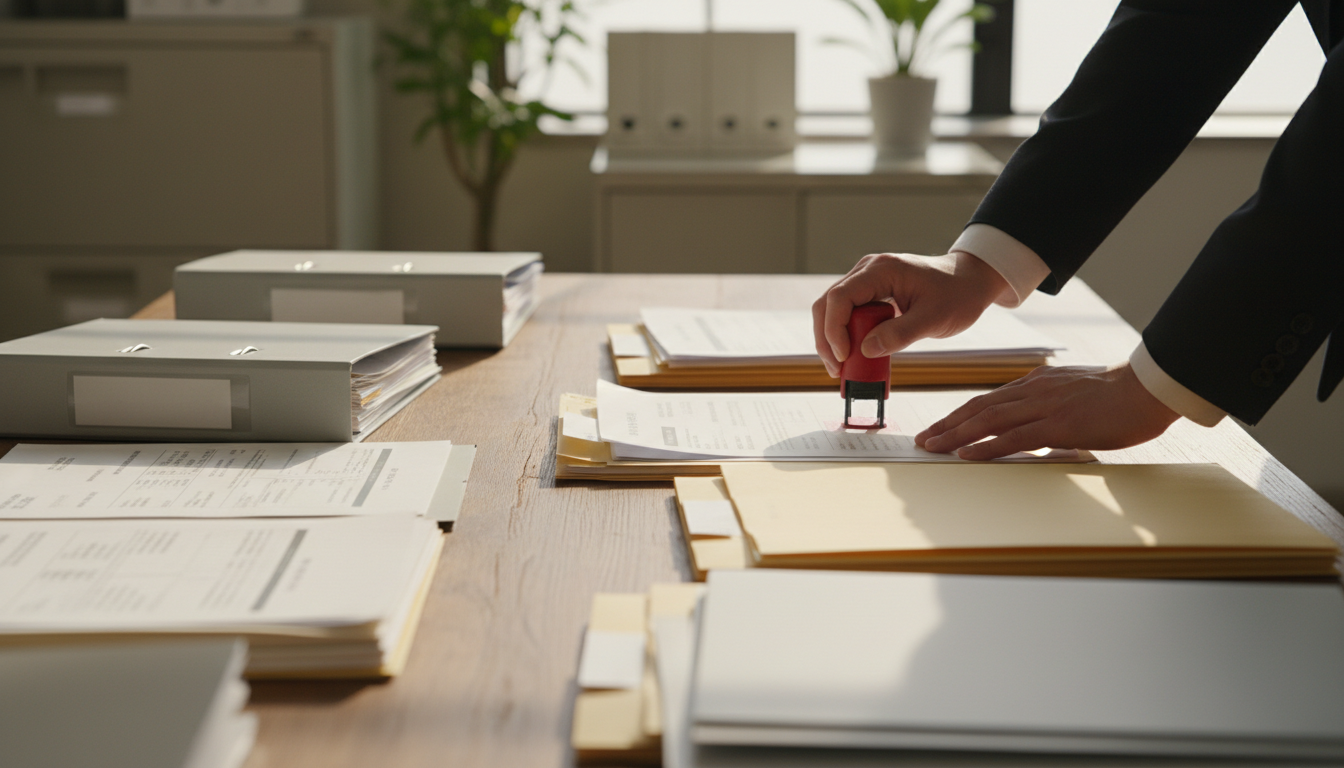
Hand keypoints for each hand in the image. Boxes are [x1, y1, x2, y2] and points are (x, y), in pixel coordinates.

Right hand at [812, 252, 1009, 376]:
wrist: (970, 282)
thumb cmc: (958, 294)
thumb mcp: (934, 318)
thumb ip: (901, 334)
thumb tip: (866, 350)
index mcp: (882, 270)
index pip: (840, 297)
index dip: (835, 329)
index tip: (844, 357)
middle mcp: (868, 271)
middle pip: (828, 304)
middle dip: (827, 339)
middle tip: (837, 370)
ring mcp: (866, 281)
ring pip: (832, 310)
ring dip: (832, 340)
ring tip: (842, 369)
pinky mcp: (870, 293)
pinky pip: (847, 314)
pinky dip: (844, 337)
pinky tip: (852, 357)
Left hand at [915, 362, 1180, 459]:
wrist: (1147, 389)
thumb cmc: (1120, 397)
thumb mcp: (1075, 397)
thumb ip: (1053, 411)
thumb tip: (1040, 435)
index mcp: (1037, 386)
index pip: (989, 400)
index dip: (960, 414)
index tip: (939, 427)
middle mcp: (1034, 393)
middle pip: (979, 408)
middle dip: (947, 425)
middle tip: (923, 439)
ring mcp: (1044, 408)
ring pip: (989, 421)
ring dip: (956, 435)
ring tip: (932, 446)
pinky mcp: (1058, 426)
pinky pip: (1014, 438)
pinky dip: (986, 446)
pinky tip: (967, 454)